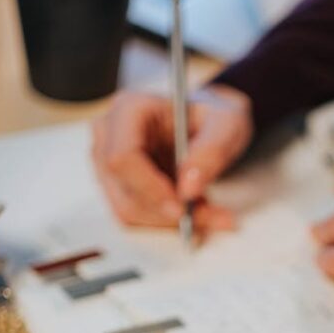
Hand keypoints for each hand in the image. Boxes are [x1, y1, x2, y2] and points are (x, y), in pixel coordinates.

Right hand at [92, 84, 252, 231]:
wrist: (207, 125)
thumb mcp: (226, 125)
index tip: (182, 207)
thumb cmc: (212, 118)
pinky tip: (192, 210)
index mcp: (129, 109)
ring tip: (207, 210)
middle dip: (167, 213)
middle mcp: (109, 136)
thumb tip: (187, 190)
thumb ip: (212, 152)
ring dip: (170, 221)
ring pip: (128, 210)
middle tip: (211, 217)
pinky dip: (166, 222)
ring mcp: (107, 163)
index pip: (122, 158)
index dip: (149, 188)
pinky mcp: (117, 186)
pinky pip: (135, 217)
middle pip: (125, 190)